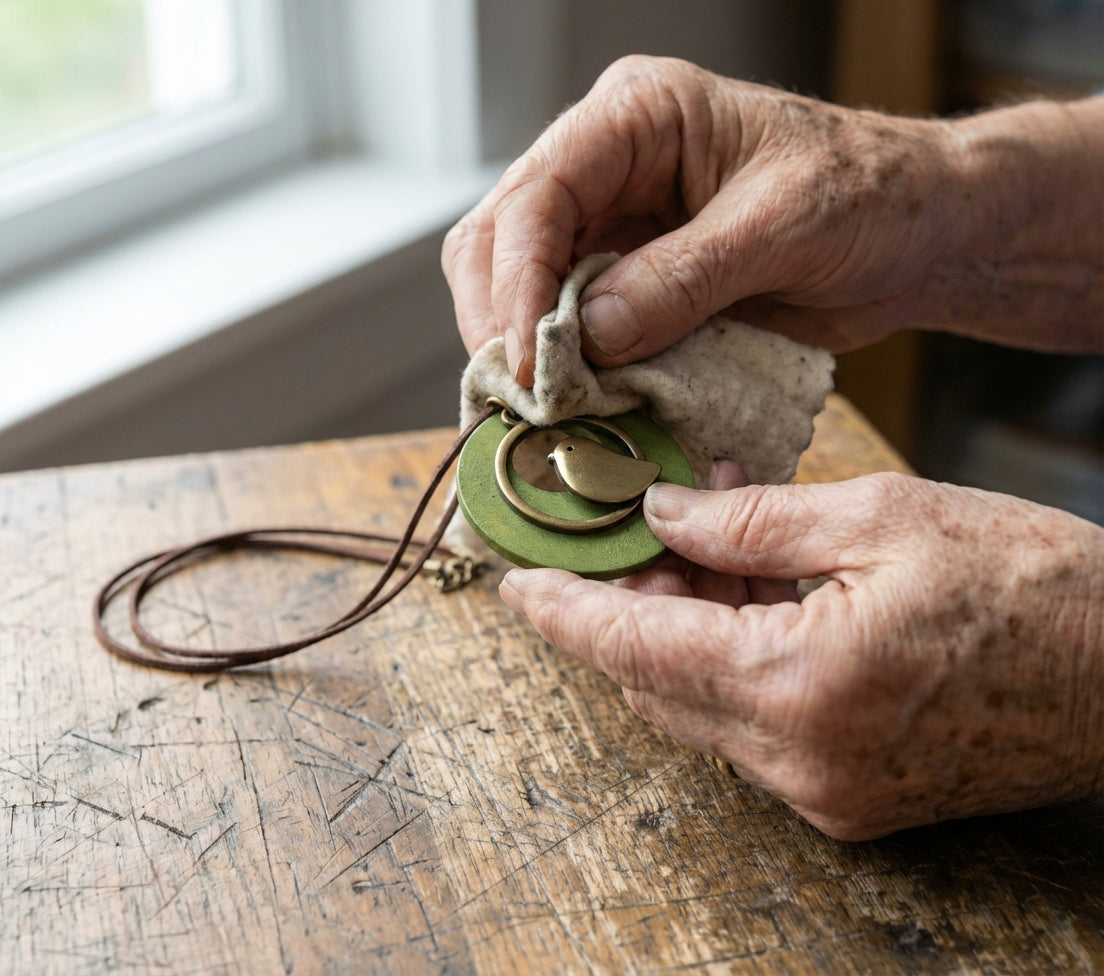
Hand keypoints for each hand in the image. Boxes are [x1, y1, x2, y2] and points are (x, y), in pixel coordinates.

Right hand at [443, 56, 1103, 384]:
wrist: (916, 235)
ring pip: (521, 288)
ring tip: (545, 410)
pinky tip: (577, 405)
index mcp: (640, 116)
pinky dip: (567, 371)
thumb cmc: (871, 195)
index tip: (526, 358)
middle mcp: (609, 167)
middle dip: (503, 320)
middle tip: (524, 397)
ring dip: (525, 352)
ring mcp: (614, 227)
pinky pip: (571, 328)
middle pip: (502, 239)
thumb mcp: (784, 225)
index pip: (540, 191)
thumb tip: (592, 333)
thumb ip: (686, 276)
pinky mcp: (631, 284)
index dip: (519, 278)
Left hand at [499, 466, 1103, 839]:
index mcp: (798, 683)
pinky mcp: (849, 796)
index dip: (566, 612)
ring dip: (686, 623)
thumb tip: (666, 512)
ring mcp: (823, 789)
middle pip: (657, 681)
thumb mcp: (883, 516)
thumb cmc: (1030, 584)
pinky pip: (753, 724)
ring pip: (701, 702)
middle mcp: (798, 758)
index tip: (519, 583)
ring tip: (709, 533)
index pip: (635, 649)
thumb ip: (751, 520)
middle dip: (632, 603)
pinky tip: (753, 588)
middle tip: (637, 526)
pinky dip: (734, 657)